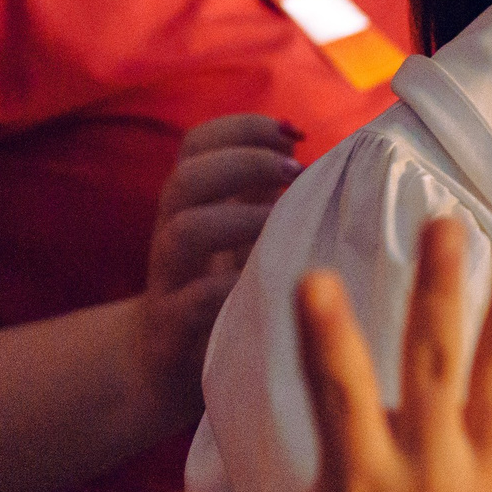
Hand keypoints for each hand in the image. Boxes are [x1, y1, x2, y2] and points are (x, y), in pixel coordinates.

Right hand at [138, 114, 303, 416]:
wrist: (166, 364)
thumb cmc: (223, 286)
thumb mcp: (243, 232)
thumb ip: (267, 191)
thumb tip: (325, 149)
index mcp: (192, 202)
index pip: (198, 143)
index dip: (242, 127)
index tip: (295, 134)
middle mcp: (173, 232)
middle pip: (186, 179)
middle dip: (244, 163)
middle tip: (295, 171)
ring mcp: (170, 280)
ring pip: (183, 231)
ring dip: (239, 218)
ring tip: (283, 220)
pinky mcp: (174, 327)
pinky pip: (194, 300)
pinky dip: (228, 287)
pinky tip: (267, 282)